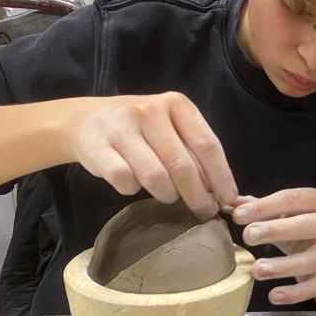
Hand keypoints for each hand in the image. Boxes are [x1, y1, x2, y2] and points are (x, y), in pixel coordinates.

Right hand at [65, 92, 236, 217]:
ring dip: (167, 194)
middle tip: (203, 211)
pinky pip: (124, 181)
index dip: (221, 176)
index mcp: (176, 104)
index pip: (207, 145)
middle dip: (198, 195)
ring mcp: (122, 128)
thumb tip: (220, 190)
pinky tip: (133, 184)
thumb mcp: (171, 128)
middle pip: (183, 165)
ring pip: (155, 176)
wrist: (86, 119)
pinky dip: (133, 190)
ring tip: (168, 196)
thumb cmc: (140, 129)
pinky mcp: (97, 147)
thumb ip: (194, 152)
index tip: (229, 199)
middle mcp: (150, 110)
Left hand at [230, 188, 315, 305]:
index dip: (264, 206)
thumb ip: (256, 206)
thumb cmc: (294, 223)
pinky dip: (295, 293)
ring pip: (313, 260)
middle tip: (248, 236)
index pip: (292, 199)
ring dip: (284, 266)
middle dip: (277, 231)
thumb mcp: (278, 211)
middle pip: (309, 226)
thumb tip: (228, 201)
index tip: (238, 215)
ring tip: (257, 270)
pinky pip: (315, 285)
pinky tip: (274, 296)